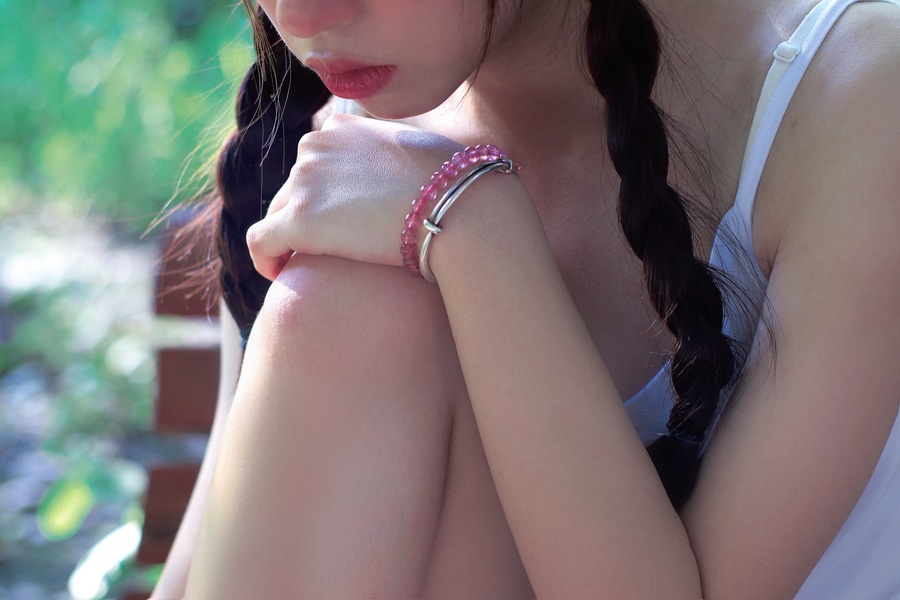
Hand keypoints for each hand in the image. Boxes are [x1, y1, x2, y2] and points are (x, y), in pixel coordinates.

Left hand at [246, 113, 463, 280]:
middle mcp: (313, 145)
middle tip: (335, 251)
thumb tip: (401, 169)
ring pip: (279, 216)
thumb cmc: (452, 183)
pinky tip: (281, 277)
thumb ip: (391, 153)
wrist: (454, 207)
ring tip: (316, 267)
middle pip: (295, 190)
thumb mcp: (418, 148)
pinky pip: (260, 242)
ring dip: (293, 241)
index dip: (326, 195)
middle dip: (311, 218)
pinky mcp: (297, 220)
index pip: (316, 163)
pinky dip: (265, 260)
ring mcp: (302, 181)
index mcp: (340, 127)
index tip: (342, 220)